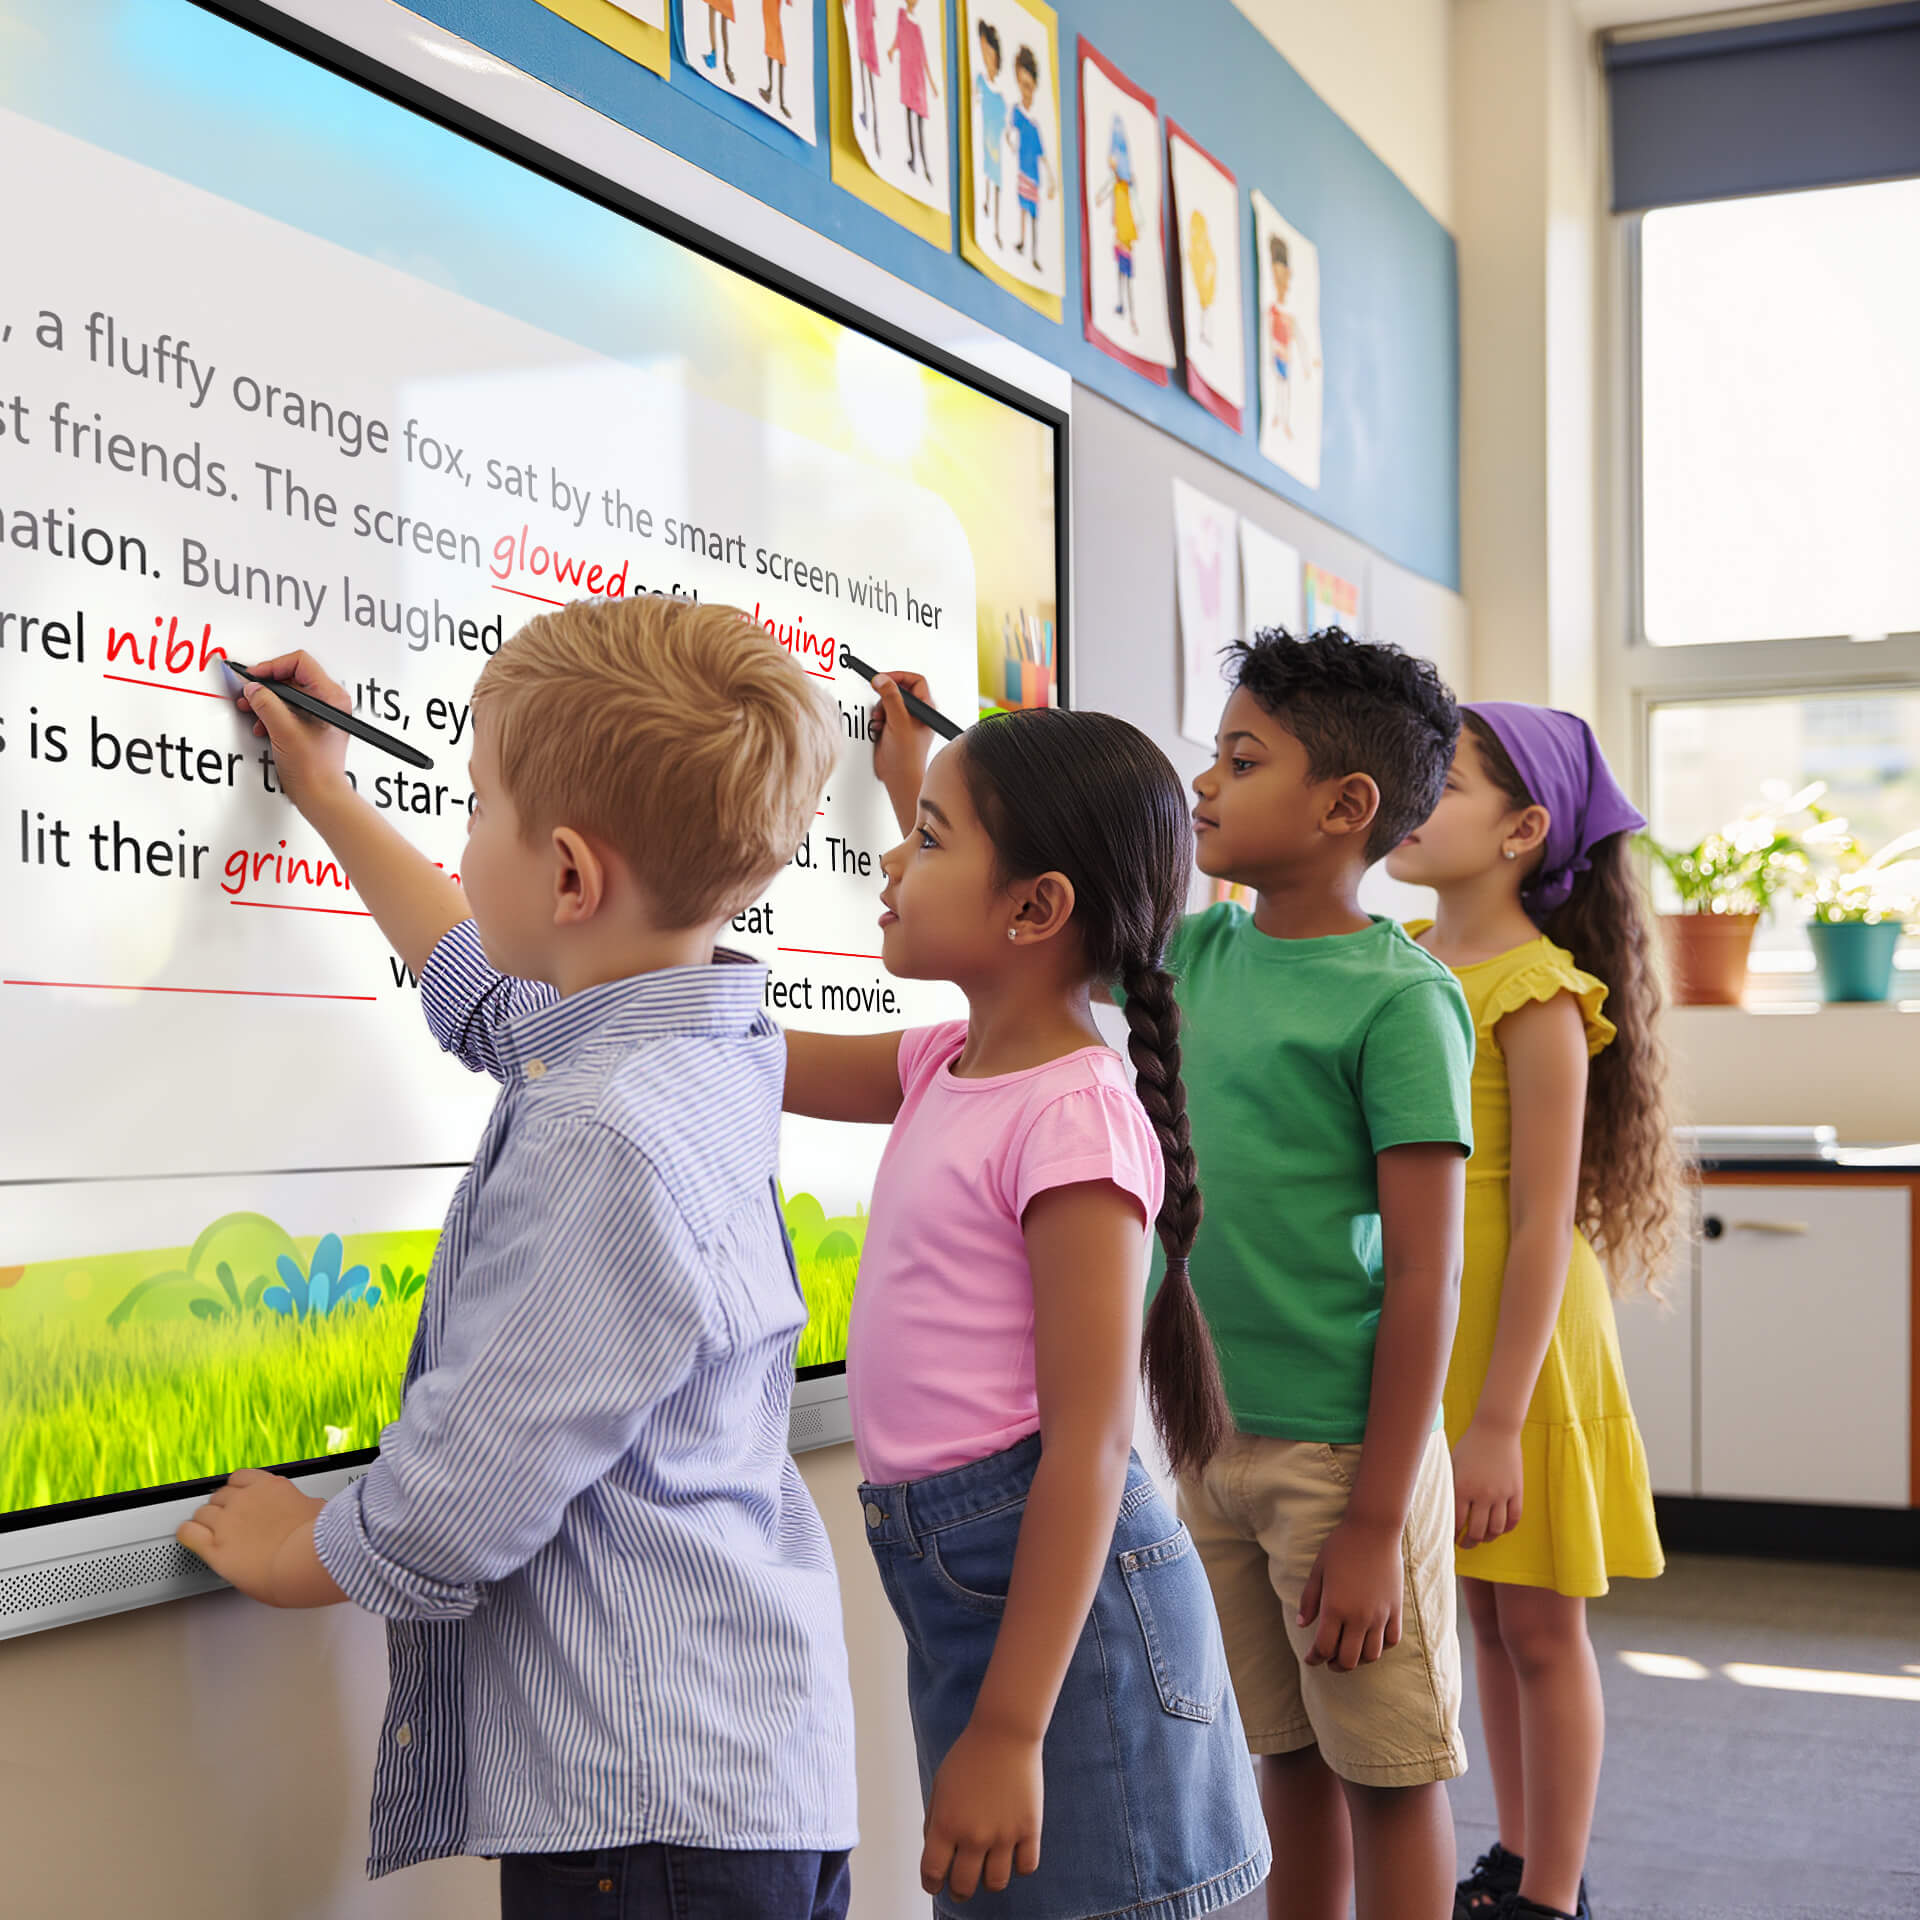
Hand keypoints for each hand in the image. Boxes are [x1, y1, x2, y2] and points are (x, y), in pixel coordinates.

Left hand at [176, 1469, 334, 1605]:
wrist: (305, 1563)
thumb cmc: (317, 1542)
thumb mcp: (319, 1512)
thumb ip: (308, 1507)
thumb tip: (316, 1508)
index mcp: (272, 1487)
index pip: (242, 1478)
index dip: (238, 1490)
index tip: (239, 1498)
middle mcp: (246, 1500)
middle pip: (220, 1496)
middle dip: (222, 1508)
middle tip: (227, 1522)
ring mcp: (227, 1523)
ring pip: (203, 1513)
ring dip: (205, 1522)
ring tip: (209, 1532)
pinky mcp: (215, 1547)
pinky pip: (188, 1533)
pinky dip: (187, 1533)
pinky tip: (189, 1536)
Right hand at [231, 650, 352, 804]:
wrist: (320, 795)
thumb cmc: (314, 769)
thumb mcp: (284, 730)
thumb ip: (266, 704)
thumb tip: (253, 688)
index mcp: (331, 697)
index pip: (300, 662)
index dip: (272, 666)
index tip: (254, 677)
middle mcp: (329, 702)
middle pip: (291, 677)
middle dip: (266, 685)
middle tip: (248, 692)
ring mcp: (321, 714)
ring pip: (288, 694)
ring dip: (266, 701)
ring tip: (251, 710)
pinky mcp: (312, 725)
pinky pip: (289, 709)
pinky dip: (272, 713)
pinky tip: (262, 724)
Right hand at [870, 669, 934, 825]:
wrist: (899, 777)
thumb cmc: (908, 755)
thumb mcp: (898, 720)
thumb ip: (890, 697)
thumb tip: (882, 679)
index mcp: (926, 708)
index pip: (915, 680)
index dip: (898, 676)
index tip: (884, 678)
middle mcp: (916, 713)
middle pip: (898, 690)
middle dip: (886, 696)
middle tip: (881, 701)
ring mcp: (904, 721)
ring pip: (888, 702)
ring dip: (880, 709)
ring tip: (881, 720)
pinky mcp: (892, 728)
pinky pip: (882, 715)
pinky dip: (877, 719)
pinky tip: (879, 728)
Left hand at [920, 1720, 1042, 1900]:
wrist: (1004, 1734)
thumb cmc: (969, 1756)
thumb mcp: (939, 1786)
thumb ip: (934, 1822)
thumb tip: (936, 1852)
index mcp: (946, 1824)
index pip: (933, 1873)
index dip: (931, 1883)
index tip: (935, 1884)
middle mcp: (974, 1835)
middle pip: (964, 1886)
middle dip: (959, 1890)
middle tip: (960, 1886)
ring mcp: (1004, 1835)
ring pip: (996, 1883)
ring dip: (989, 1881)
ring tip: (987, 1870)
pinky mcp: (1029, 1829)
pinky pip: (1026, 1866)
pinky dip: (1019, 1866)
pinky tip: (1013, 1854)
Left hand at [1299, 1516, 1402, 1671]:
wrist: (1374, 1530)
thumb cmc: (1341, 1547)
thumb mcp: (1318, 1570)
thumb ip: (1309, 1600)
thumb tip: (1302, 1624)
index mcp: (1335, 1608)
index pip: (1324, 1648)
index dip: (1314, 1658)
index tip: (1310, 1659)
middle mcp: (1359, 1617)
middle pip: (1349, 1660)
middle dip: (1335, 1665)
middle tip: (1328, 1661)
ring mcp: (1380, 1615)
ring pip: (1372, 1655)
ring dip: (1358, 1660)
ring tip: (1350, 1653)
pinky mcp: (1395, 1609)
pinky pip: (1391, 1640)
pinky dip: (1381, 1647)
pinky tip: (1371, 1640)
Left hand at [1452, 1419, 1524, 1547]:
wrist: (1495, 1430)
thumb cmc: (1469, 1445)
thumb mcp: (1452, 1464)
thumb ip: (1449, 1486)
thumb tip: (1441, 1507)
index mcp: (1462, 1488)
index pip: (1457, 1522)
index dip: (1454, 1534)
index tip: (1452, 1538)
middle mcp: (1482, 1494)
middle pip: (1478, 1531)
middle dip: (1470, 1542)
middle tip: (1466, 1544)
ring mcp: (1501, 1494)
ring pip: (1496, 1529)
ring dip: (1489, 1538)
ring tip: (1483, 1539)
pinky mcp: (1516, 1491)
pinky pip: (1514, 1518)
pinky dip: (1507, 1528)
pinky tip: (1500, 1529)